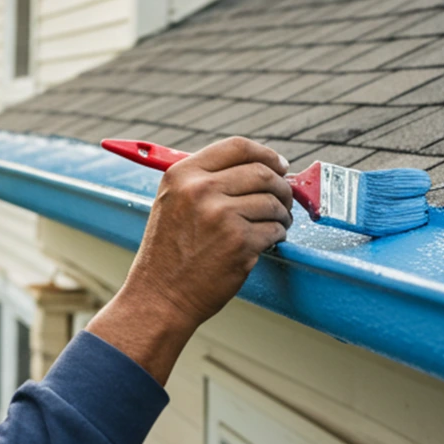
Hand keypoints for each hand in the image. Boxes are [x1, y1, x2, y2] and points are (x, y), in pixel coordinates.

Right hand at [87, 137, 291, 383]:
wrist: (159, 296)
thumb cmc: (168, 253)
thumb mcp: (172, 202)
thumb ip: (205, 180)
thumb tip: (257, 167)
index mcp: (183, 175)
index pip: (237, 147)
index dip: (266, 154)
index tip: (279, 165)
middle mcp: (201, 190)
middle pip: (262, 172)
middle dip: (282, 187)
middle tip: (284, 199)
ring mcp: (222, 216)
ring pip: (273, 202)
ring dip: (283, 214)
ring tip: (277, 224)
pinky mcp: (239, 243)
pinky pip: (274, 230)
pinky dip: (278, 235)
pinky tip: (268, 241)